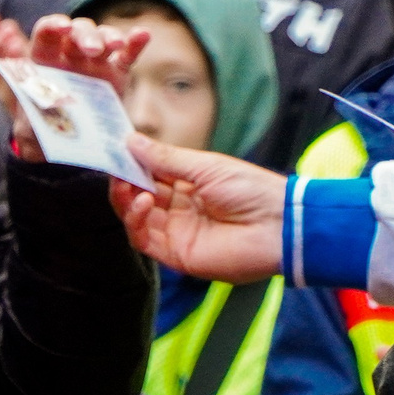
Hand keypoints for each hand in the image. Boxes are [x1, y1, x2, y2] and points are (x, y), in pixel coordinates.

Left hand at [9, 16, 148, 163]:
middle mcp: (70, 52)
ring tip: (117, 45)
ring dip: (110, 36)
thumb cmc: (39, 122)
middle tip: (93, 50)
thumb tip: (15, 73)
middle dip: (86, 36)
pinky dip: (135, 44)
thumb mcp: (24, 110)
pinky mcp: (116, 74)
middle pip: (79, 31)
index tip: (62, 28)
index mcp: (45, 56)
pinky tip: (143, 34)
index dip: (54, 25)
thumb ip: (20, 91)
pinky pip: (127, 56)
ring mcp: (95, 61)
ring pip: (103, 38)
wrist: (63, 141)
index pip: (47, 30)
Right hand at [111, 134, 287, 281]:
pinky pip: (143, 240)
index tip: (115, 149)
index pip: (151, 173)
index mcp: (189, 184)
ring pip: (136, 217)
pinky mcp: (175, 254)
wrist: (277, 226)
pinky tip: (143, 202)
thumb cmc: (251, 190)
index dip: (132, 163)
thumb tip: (131, 140)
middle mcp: (179, 208)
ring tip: (129, 185)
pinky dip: (136, 221)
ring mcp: (176, 231)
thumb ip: (166, 158)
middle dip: (124, 180)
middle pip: (138, 195)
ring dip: (126, 200)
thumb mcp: (206, 166)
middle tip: (116, 167)